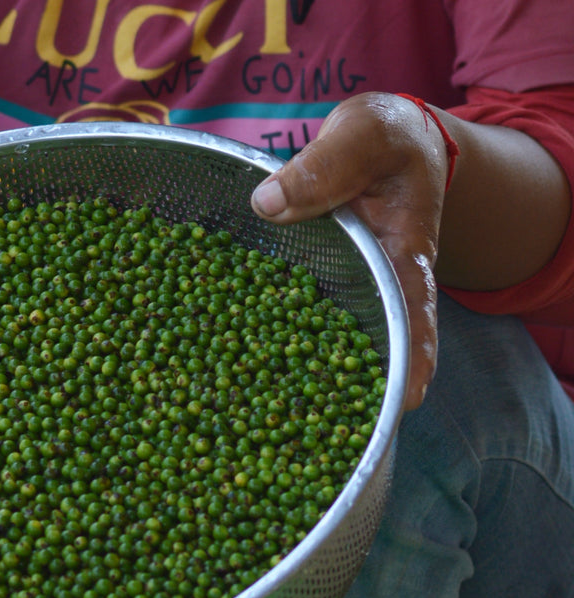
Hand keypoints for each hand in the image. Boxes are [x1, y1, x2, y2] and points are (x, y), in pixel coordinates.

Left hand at [250, 92, 452, 411]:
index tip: (407, 399)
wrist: (372, 147)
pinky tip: (202, 375)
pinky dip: (240, 349)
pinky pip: (267, 328)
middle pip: (355, 354)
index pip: (412, 315)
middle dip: (336, 398)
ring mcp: (327, 305)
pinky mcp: (292, 301)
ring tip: (243, 431)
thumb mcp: (366, 136)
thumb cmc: (383, 141)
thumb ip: (328, 166)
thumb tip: (267, 205)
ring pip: (305, 353)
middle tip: (312, 443)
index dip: (412, 358)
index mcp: (400, 260)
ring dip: (278, 388)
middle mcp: (364, 298)